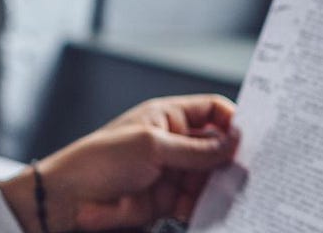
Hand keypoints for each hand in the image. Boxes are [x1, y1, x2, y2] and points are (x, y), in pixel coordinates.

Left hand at [0, 94, 238, 232]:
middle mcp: (172, 143)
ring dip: (220, 187)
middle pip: (216, 147)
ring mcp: (171, 172)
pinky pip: (197, 202)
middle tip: (249, 171)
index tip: (252, 138)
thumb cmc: (98, 160)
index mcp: (167, 117)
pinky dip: (206, 207)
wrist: (70, 199)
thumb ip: (195, 149)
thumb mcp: (151, 146)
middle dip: (232, 159)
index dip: (233, 121)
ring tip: (230, 194)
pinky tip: (211, 210)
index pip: (212, 111)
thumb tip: (233, 143)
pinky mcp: (167, 199)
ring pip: (210, 178)